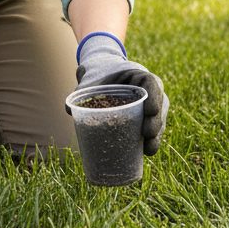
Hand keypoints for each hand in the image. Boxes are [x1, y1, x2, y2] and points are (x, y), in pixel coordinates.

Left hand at [76, 34, 168, 155]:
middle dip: (156, 121)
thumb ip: (82, 91)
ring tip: (148, 150)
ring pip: (158, 119)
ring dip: (156, 135)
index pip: (153, 83)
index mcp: (139, 75)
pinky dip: (150, 140)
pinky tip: (146, 152)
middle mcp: (149, 90)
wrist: (103, 75)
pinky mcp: (145, 119)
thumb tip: (68, 110)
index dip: (155, 97)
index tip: (150, 111)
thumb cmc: (99, 75)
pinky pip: (152, 129)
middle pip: (160, 105)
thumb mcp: (92, 80)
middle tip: (147, 134)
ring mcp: (150, 105)